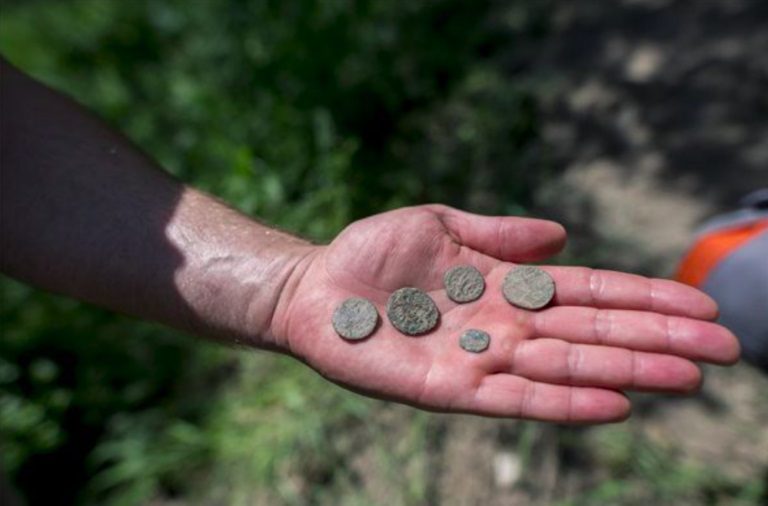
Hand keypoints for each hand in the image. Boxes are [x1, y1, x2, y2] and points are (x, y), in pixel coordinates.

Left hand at [272, 205, 739, 422]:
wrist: (316, 288)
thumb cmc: (373, 254)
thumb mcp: (440, 225)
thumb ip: (499, 233)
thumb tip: (562, 235)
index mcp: (507, 286)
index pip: (589, 293)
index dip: (643, 300)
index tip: (700, 307)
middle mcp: (504, 326)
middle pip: (591, 334)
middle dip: (656, 340)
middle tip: (724, 351)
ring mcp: (478, 358)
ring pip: (564, 368)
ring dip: (625, 373)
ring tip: (685, 378)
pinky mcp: (445, 388)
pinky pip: (511, 399)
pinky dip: (561, 403)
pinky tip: (611, 404)